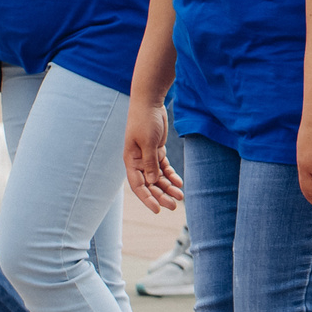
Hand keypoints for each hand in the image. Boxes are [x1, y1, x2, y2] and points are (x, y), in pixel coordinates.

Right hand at [124, 98, 183, 213]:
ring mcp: (148, 157)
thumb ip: (150, 162)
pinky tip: (179, 182)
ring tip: (180, 196)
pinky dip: (171, 175)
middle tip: (174, 205)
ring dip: (168, 187)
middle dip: (161, 195)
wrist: (150, 102)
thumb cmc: (145, 120)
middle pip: (150, 184)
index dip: (147, 199)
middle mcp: (138, 162)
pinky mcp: (157, 151)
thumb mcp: (148, 142)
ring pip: (158, 177)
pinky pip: (163, 167)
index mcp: (131, 161)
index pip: (138, 186)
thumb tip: (152, 182)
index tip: (158, 209)